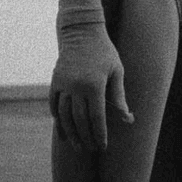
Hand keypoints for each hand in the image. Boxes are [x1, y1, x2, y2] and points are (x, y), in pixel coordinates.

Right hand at [49, 24, 133, 151]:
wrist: (81, 31)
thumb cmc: (104, 52)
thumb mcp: (116, 71)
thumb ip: (119, 96)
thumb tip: (127, 119)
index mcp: (94, 85)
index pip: (97, 118)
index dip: (100, 134)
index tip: (102, 147)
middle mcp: (76, 87)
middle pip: (79, 120)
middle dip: (85, 137)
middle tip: (90, 150)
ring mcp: (63, 84)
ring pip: (64, 115)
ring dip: (69, 132)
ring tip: (75, 145)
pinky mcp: (55, 80)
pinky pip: (54, 104)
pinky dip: (57, 118)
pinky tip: (62, 128)